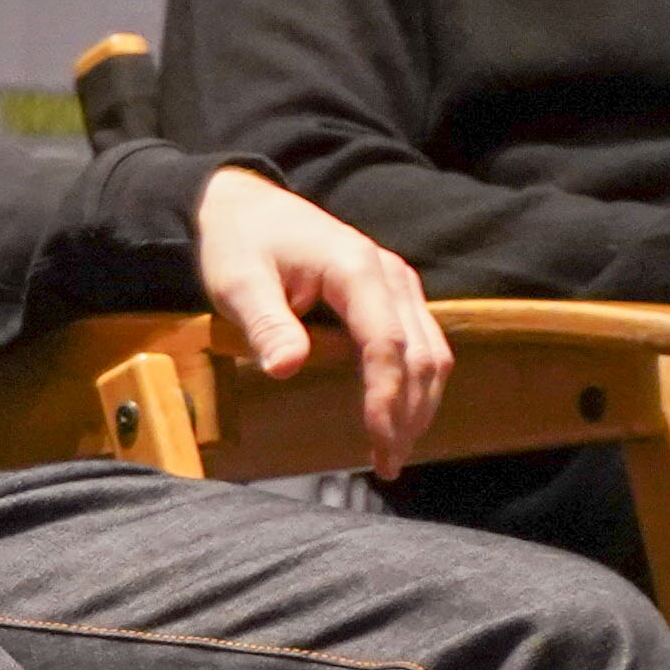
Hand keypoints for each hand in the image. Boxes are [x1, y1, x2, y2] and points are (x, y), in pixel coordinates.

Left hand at [196, 166, 449, 475]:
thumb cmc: (238, 243)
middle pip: (421, 354)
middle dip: (408, 413)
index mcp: (355, 267)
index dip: (386, 398)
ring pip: (431, 351)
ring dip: (419, 404)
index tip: (377, 443)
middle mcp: (389, 273)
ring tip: (393, 451)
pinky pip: (420, 343)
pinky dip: (414, 384)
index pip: (387, 344)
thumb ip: (266, 324)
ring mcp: (396, 283)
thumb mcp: (237, 282)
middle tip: (386, 464)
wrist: (241, 205)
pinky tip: (396, 417)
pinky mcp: (392, 294)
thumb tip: (287, 368)